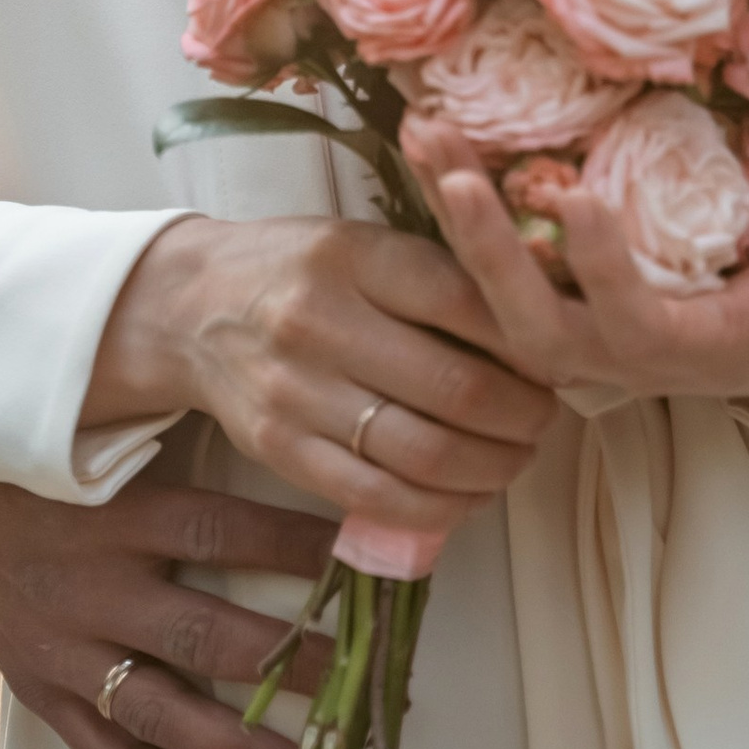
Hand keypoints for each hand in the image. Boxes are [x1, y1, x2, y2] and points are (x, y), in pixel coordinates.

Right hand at [0, 462, 344, 748]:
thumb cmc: (51, 463)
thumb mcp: (114, 440)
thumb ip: (193, 450)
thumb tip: (300, 452)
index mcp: (118, 513)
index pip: (221, 530)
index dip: (296, 549)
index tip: (369, 568)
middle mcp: (92, 587)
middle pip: (202, 635)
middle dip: (288, 667)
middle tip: (362, 690)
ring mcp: (64, 651)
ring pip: (161, 715)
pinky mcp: (43, 696)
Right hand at [86, 215, 560, 536]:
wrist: (190, 306)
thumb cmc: (299, 269)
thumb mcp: (366, 241)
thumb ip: (442, 274)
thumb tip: (541, 325)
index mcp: (355, 257)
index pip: (469, 303)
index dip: (531, 341)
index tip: (558, 355)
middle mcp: (322, 322)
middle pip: (457, 389)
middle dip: (524, 415)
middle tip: (547, 417)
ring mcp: (296, 394)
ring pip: (425, 455)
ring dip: (493, 468)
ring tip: (516, 456)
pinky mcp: (280, 451)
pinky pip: (378, 498)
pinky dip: (440, 507)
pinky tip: (467, 492)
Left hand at [420, 157, 748, 413]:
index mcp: (685, 352)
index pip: (631, 322)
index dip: (603, 268)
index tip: (580, 197)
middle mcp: (614, 353)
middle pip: (531, 327)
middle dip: (489, 255)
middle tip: (456, 176)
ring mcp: (579, 331)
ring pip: (496, 299)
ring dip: (455, 222)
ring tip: (425, 137)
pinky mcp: (561, 299)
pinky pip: (495, 265)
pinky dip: (457, 210)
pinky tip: (428, 141)